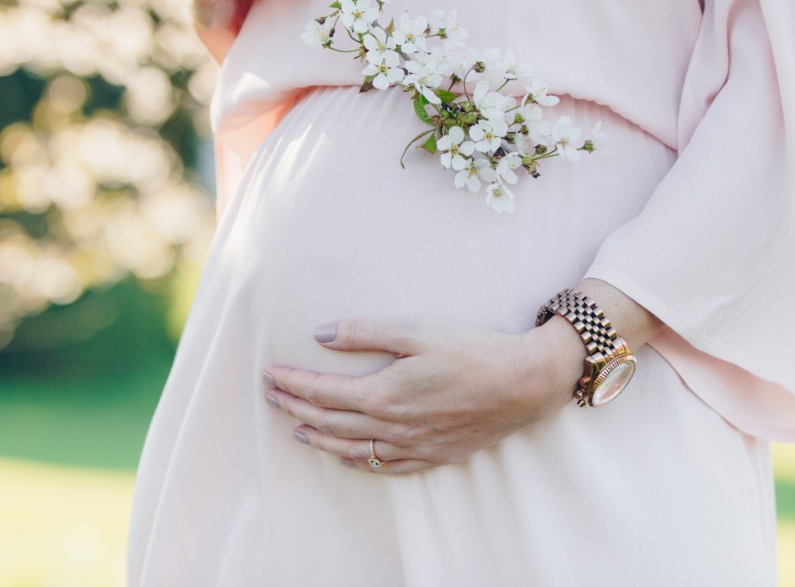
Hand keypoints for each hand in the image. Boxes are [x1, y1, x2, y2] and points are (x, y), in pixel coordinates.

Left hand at [263, 314, 585, 473]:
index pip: (323, 392)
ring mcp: (413, 446)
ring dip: (320, 438)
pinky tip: (349, 455)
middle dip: (296, 408)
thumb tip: (320, 334)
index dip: (293, 384)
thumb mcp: (415, 329)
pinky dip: (359, 460)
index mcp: (383, 394)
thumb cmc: (472, 349)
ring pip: (353, 448)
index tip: (270, 374)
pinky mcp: (435, 454)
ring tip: (298, 429)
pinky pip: (386, 466)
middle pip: (330, 421)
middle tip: (273, 397)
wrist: (524, 383)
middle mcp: (392, 427)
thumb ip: (364, 332)